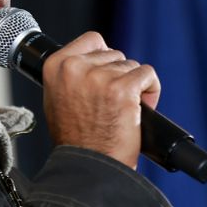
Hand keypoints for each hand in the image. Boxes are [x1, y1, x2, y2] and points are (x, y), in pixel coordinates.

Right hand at [41, 32, 159, 168]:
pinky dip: (150, 91)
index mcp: (56, 66)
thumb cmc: (75, 140)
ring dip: (134, 86)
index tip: (105, 77)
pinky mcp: (123, 88)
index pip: (92, 40)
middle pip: (114, 54)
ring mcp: (99, 77)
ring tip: (123, 110)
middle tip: (112, 102)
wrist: (88, 166)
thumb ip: (70, 76)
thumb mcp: (57, 99)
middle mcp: (75, 68)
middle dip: (118, 75)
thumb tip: (90, 62)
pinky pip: (147, 75)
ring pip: (131, 66)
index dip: (104, 59)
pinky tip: (137, 109)